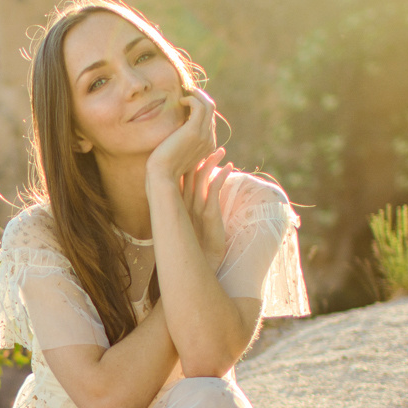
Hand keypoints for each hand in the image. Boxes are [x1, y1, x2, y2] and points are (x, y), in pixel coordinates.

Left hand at [146, 85, 218, 186]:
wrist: (162, 176)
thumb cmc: (164, 168)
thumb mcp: (176, 152)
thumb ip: (182, 142)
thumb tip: (177, 132)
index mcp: (208, 146)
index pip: (210, 120)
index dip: (200, 108)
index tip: (187, 102)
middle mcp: (209, 140)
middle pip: (211, 110)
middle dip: (200, 98)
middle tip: (187, 92)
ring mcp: (204, 135)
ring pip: (209, 105)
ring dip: (197, 95)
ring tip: (185, 92)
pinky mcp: (194, 130)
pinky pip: (200, 106)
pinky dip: (192, 99)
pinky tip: (181, 101)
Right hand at [179, 149, 232, 263]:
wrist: (201, 266)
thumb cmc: (197, 247)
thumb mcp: (192, 226)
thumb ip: (192, 210)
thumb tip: (197, 199)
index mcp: (177, 206)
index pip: (178, 179)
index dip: (185, 162)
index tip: (193, 150)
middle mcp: (184, 205)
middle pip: (187, 174)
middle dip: (196, 156)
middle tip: (205, 142)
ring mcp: (195, 209)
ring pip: (201, 179)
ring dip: (211, 163)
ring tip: (220, 151)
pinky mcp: (208, 214)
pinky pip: (214, 190)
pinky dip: (222, 177)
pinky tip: (229, 167)